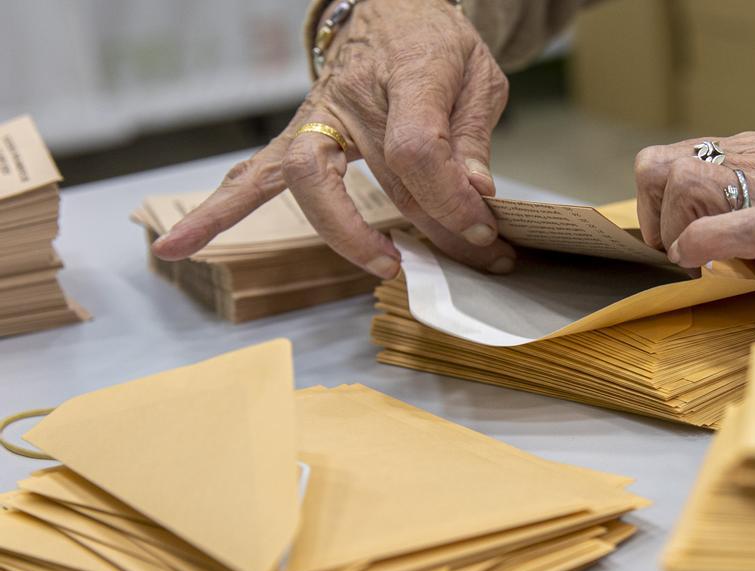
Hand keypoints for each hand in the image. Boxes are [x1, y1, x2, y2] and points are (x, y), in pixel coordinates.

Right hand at [152, 0, 515, 277]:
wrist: (395, 9)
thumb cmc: (435, 44)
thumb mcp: (477, 76)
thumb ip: (473, 134)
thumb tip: (477, 194)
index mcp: (407, 73)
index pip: (418, 148)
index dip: (451, 197)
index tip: (481, 229)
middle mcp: (353, 97)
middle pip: (384, 177)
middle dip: (436, 230)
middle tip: (470, 260)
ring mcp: (319, 115)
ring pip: (309, 179)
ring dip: (343, 234)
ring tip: (383, 271)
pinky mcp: (299, 133)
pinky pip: (254, 172)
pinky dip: (220, 210)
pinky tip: (183, 245)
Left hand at [634, 131, 754, 346]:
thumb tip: (714, 233)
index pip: (684, 154)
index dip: (662, 202)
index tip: (675, 241)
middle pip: (665, 162)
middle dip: (652, 213)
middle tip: (675, 254)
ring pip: (682, 183)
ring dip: (671, 232)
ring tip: (695, 266)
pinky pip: (713, 230)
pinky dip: (696, 252)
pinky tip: (708, 273)